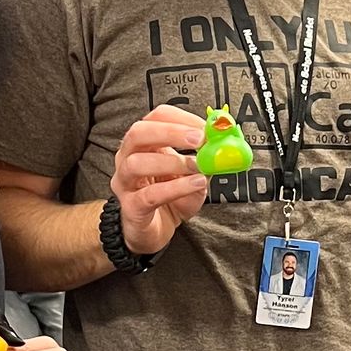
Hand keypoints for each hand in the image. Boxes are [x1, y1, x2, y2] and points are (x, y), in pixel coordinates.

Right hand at [113, 105, 209, 256]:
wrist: (153, 232)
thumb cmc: (169, 199)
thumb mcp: (193, 174)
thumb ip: (206, 158)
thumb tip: (225, 141)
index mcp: (143, 144)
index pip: (156, 117)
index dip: (182, 118)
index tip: (207, 126)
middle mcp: (127, 158)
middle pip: (139, 133)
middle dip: (171, 132)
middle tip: (199, 139)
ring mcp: (125, 183)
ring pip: (138, 163)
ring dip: (172, 162)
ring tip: (197, 167)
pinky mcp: (131, 207)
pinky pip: (150, 194)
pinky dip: (176, 187)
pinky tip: (196, 184)